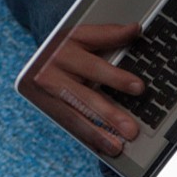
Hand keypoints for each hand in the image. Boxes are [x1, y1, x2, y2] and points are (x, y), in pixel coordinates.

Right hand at [30, 23, 144, 154]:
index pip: (95, 64)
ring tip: (117, 146)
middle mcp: (53, 66)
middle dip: (109, 113)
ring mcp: (46, 88)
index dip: (117, 76)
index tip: (139, 88)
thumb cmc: (69, 46)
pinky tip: (101, 147)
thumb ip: (110, 34)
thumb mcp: (85, 35)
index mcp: (67, 44)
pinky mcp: (44, 104)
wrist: (37, 55)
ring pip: (75, 114)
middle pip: (85, 94)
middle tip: (131, 129)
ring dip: (97, 132)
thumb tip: (136, 29)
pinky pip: (67, 122)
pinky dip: (86, 136)